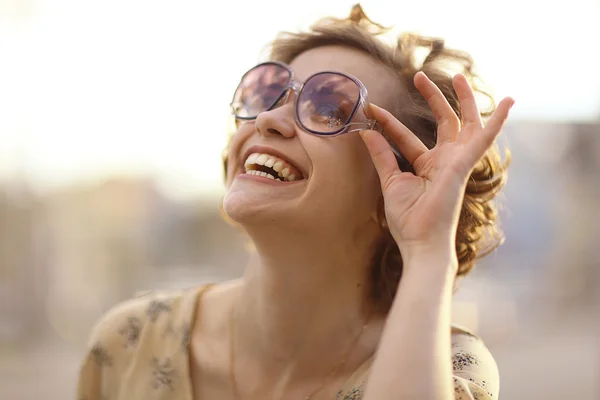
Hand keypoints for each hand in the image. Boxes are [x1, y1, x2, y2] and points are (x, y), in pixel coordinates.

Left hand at [360, 72, 513, 260]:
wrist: (420, 242)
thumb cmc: (408, 219)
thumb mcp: (391, 180)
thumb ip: (382, 155)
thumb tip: (367, 131)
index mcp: (428, 165)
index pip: (407, 136)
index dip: (389, 122)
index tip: (372, 109)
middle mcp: (445, 160)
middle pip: (444, 122)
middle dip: (433, 97)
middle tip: (418, 76)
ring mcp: (457, 161)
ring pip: (466, 123)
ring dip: (464, 99)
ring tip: (457, 75)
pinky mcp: (464, 165)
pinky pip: (485, 139)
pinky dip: (498, 120)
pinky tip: (510, 102)